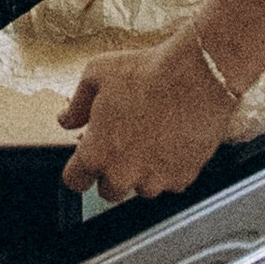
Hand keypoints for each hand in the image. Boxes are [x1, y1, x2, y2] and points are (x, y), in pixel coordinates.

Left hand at [59, 33, 233, 200]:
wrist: (197, 76)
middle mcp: (123, 174)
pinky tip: (172, 140)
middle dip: (112, 170)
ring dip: (142, 171)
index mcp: (97, 153)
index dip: (79, 169)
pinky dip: (169, 168)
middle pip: (108, 190)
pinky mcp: (182, 178)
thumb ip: (77, 104)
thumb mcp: (97, 74)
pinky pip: (169, 182)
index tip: (86, 160)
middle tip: (124, 142)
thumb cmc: (148, 72)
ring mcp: (155, 180)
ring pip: (141, 188)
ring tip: (152, 137)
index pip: (75, 181)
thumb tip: (67, 119)